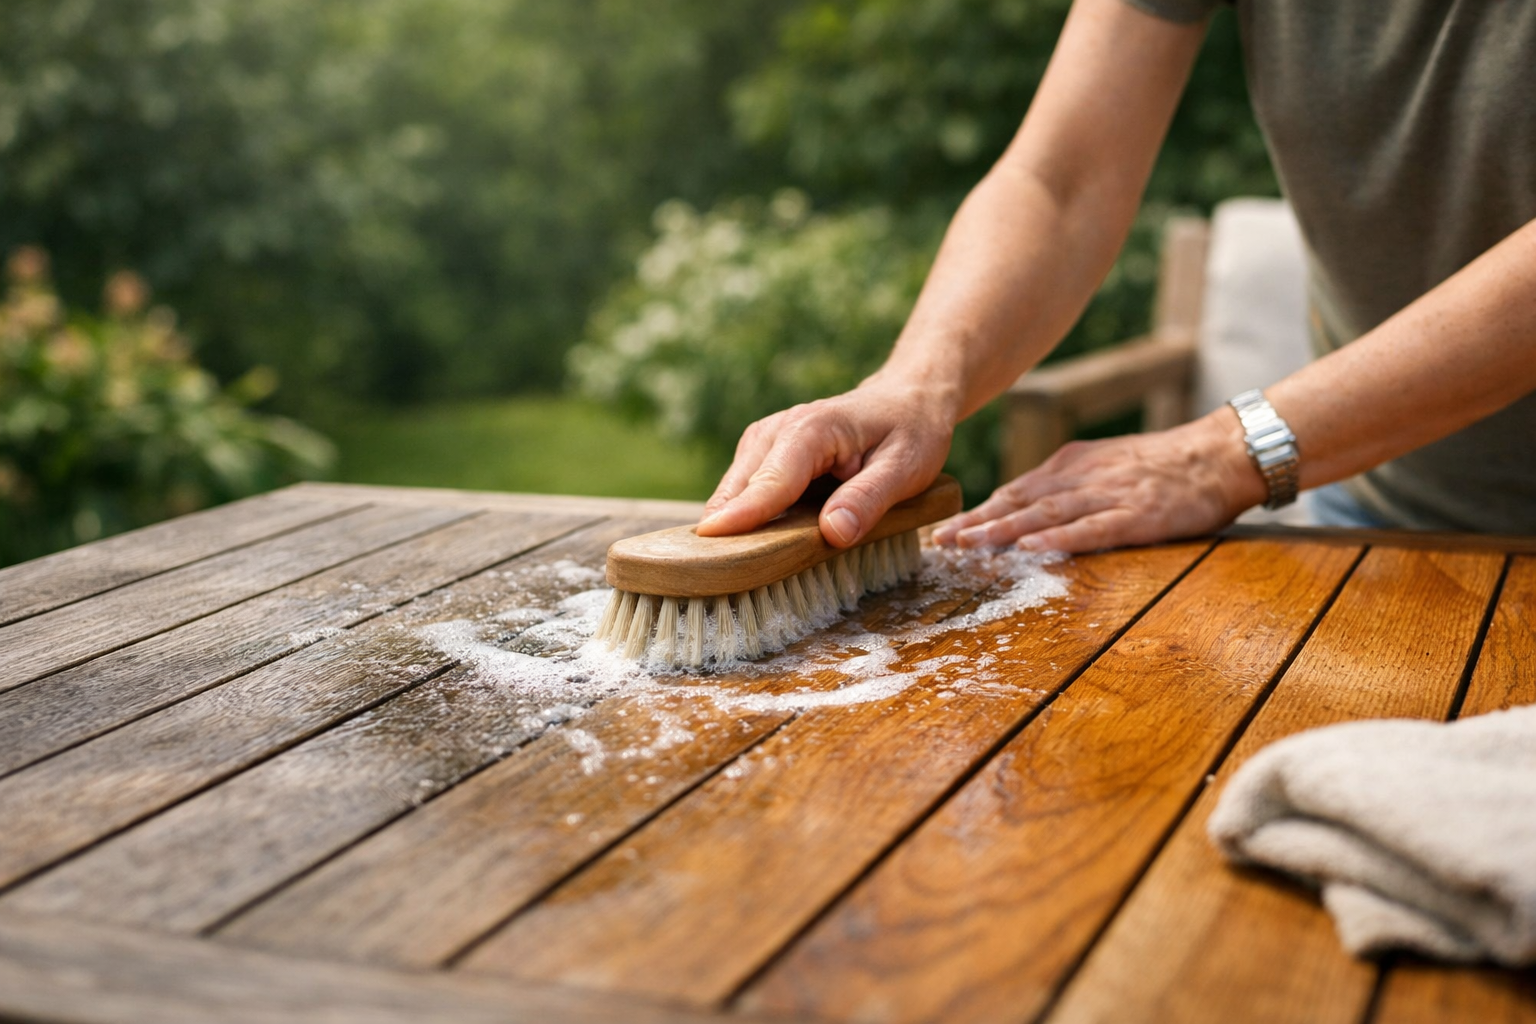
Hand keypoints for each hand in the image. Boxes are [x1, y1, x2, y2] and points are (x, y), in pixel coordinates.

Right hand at [696, 378, 955, 546]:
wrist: (905, 401)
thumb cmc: (909, 433)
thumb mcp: (906, 467)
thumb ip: (868, 499)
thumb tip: (833, 532)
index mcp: (812, 430)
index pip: (770, 481)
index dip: (743, 515)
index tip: (710, 543)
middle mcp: (777, 430)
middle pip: (739, 488)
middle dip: (727, 528)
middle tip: (720, 575)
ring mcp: (764, 441)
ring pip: (732, 491)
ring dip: (732, 526)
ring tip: (732, 567)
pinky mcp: (761, 455)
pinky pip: (741, 492)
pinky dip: (742, 517)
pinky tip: (751, 543)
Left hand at [930, 410, 1266, 552]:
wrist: (1219, 454)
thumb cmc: (1163, 465)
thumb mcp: (1104, 462)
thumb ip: (1065, 483)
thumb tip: (1023, 505)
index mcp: (1072, 464)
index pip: (1015, 490)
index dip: (979, 511)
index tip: (947, 529)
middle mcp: (1082, 477)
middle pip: (1019, 501)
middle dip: (978, 522)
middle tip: (941, 540)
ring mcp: (1109, 495)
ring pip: (1046, 513)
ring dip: (1003, 529)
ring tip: (970, 544)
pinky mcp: (1137, 515)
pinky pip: (1091, 528)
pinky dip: (1058, 538)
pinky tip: (1031, 547)